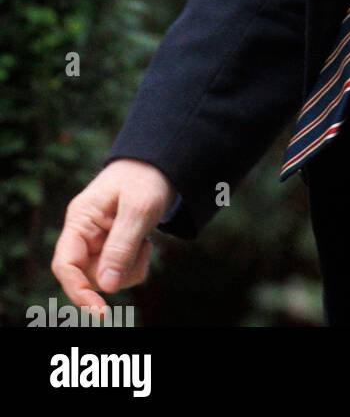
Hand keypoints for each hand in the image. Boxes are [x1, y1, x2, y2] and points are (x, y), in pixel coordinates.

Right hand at [51, 159, 175, 318]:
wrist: (161, 164)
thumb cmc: (146, 179)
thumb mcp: (139, 209)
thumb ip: (122, 246)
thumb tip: (107, 286)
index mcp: (80, 220)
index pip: (65, 264)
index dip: (78, 290)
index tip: (100, 310)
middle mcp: (83, 233)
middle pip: (88, 275)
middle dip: (117, 273)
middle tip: (143, 250)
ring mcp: (97, 242)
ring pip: (106, 278)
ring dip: (129, 269)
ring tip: (145, 243)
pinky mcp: (111, 247)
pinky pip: (119, 272)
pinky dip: (135, 266)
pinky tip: (145, 244)